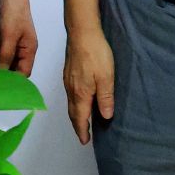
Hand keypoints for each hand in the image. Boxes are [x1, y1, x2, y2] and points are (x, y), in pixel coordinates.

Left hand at [0, 0, 37, 75]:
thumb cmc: (14, 11)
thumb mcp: (9, 36)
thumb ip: (5, 55)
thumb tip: (1, 73)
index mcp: (30, 49)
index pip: (24, 72)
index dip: (14, 82)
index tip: (0, 88)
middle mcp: (24, 48)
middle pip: (17, 68)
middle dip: (6, 75)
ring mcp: (16, 42)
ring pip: (9, 60)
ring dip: (0, 66)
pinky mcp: (8, 36)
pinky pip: (3, 52)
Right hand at [63, 24, 115, 145]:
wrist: (82, 33)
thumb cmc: (96, 54)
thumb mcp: (106, 77)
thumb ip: (105, 98)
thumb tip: (105, 117)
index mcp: (81, 94)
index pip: (80, 118)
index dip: (83, 131)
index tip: (85, 141)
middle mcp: (72, 90)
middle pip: (73, 113)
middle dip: (78, 126)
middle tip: (83, 136)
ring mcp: (68, 81)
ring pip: (71, 104)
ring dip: (76, 115)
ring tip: (83, 122)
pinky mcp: (69, 73)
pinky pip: (71, 95)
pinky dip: (75, 104)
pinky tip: (81, 101)